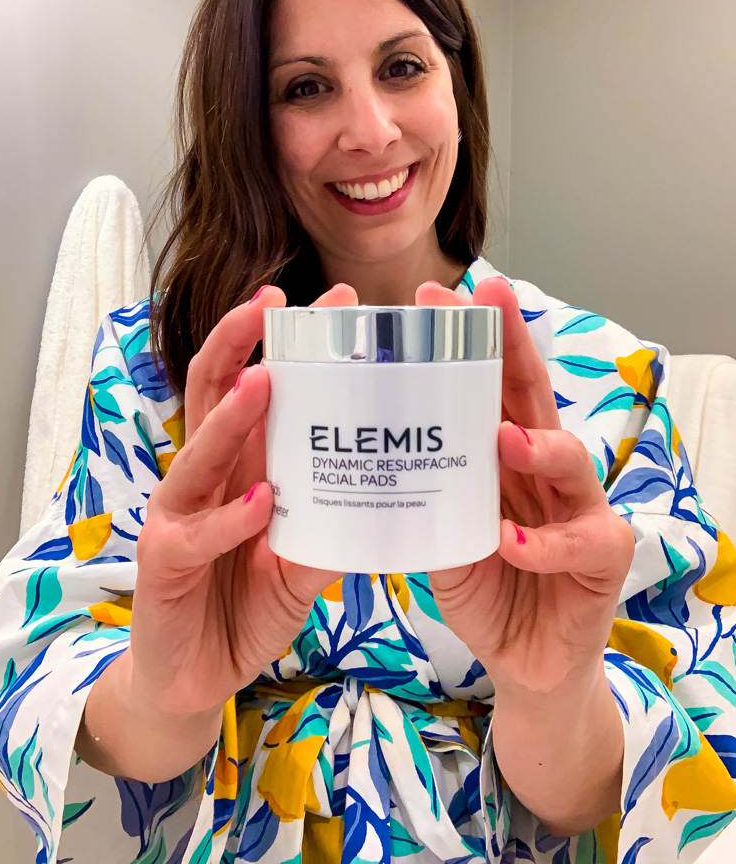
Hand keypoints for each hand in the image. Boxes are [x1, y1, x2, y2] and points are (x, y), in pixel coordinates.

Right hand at [129, 282, 358, 717]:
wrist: (193, 680)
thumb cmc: (243, 609)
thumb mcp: (299, 563)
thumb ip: (330, 529)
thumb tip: (390, 496)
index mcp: (239, 467)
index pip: (253, 386)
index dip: (281, 342)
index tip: (333, 304)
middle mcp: (205, 479)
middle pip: (212, 392)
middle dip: (241, 342)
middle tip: (277, 301)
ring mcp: (178, 517)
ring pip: (198, 452)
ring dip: (232, 417)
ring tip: (266, 382)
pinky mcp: (163, 564)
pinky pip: (198, 534)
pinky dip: (232, 517)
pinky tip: (262, 501)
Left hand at [415, 277, 634, 694]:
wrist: (525, 661)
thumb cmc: (486, 584)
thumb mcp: (445, 531)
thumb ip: (425, 491)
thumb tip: (358, 449)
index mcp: (507, 455)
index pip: (491, 385)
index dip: (470, 339)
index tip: (431, 296)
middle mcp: (547, 471)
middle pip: (535, 397)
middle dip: (513, 346)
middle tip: (487, 301)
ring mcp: (581, 511)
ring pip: (573, 461)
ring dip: (536, 445)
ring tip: (503, 439)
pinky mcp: (601, 560)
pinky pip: (580, 543)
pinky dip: (542, 544)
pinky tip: (509, 543)